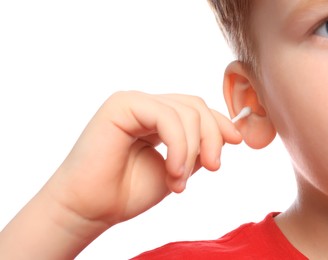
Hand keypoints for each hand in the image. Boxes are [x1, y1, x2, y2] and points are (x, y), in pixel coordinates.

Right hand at [49, 91, 241, 226]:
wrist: (90, 209)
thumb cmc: (127, 192)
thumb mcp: (177, 169)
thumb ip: (197, 150)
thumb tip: (226, 135)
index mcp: (156, 118)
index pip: (196, 109)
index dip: (219, 123)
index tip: (236, 141)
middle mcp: (145, 106)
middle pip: (196, 106)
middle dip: (212, 137)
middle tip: (212, 168)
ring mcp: (133, 102)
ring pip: (186, 111)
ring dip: (192, 150)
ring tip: (179, 181)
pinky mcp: (122, 105)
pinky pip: (167, 117)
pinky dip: (179, 146)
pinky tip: (173, 172)